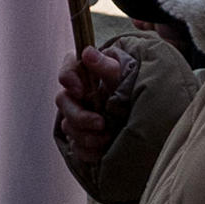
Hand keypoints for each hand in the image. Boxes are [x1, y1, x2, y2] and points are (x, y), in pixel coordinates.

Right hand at [53, 42, 131, 191]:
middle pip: (63, 103)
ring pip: (69, 128)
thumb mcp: (122, 76)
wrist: (142, 113)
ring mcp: (77, 117)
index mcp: (84, 75)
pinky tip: (104, 149)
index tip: (81, 90)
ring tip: (108, 137)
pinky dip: (90, 151)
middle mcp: (75, 95)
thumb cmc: (131, 88)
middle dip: (80, 117)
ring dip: (87, 136)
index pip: (66, 71)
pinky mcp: (82, 138)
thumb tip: (87, 52)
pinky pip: (77, 148)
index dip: (68, 79)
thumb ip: (106, 66)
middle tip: (100, 123)